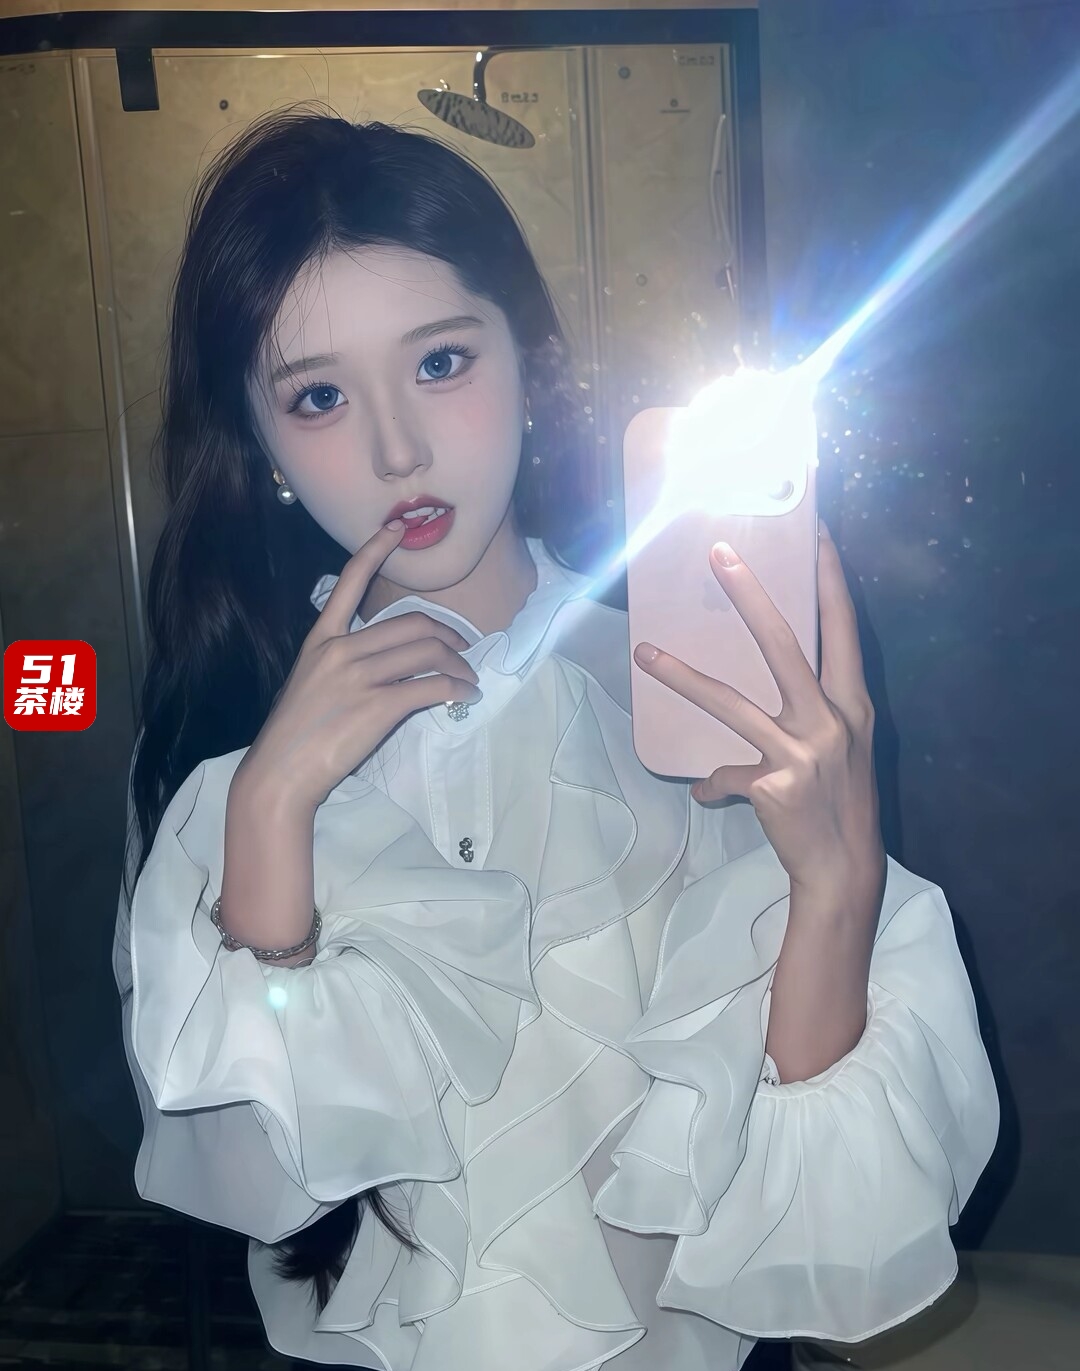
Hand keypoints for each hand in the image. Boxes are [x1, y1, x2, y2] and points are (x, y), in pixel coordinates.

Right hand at [240, 521, 481, 811]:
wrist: (279, 774)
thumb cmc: (293, 735)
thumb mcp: (309, 683)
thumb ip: (341, 664)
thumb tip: (382, 666)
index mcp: (321, 639)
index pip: (350, 581)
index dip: (376, 549)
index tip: (397, 528)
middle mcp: (341, 650)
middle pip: (413, 624)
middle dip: (448, 635)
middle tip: (464, 651)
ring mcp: (360, 677)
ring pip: (428, 652)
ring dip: (459, 665)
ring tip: (468, 680)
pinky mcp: (378, 706)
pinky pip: (432, 687)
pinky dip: (457, 689)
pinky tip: (464, 697)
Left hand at [633, 522, 884, 902]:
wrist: (843, 869)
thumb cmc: (839, 802)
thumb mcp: (841, 748)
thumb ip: (812, 712)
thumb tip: (774, 682)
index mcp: (852, 704)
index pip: (844, 627)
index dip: (831, 578)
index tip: (816, 532)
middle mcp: (832, 719)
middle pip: (786, 644)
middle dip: (751, 595)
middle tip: (719, 552)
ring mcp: (802, 751)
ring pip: (731, 703)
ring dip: (683, 676)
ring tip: (643, 652)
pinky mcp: (773, 784)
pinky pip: (723, 776)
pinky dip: (711, 785)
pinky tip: (706, 794)